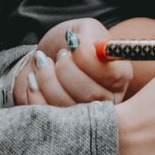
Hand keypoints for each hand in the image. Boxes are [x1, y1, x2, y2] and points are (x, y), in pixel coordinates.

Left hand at [11, 17, 133, 106]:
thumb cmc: (69, 44)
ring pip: (68, 106)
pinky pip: (47, 116)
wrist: (46, 57)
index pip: (114, 76)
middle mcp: (108, 100)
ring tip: (42, 62)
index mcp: (120, 77)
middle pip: (91, 95)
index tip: (72, 43)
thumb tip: (78, 44)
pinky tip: (33, 79)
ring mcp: (85, 117)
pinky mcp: (60, 124)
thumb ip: (88, 36)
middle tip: (59, 55)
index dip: (88, 60)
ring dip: (47, 79)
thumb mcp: (84, 30)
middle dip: (66, 70)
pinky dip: (35, 93)